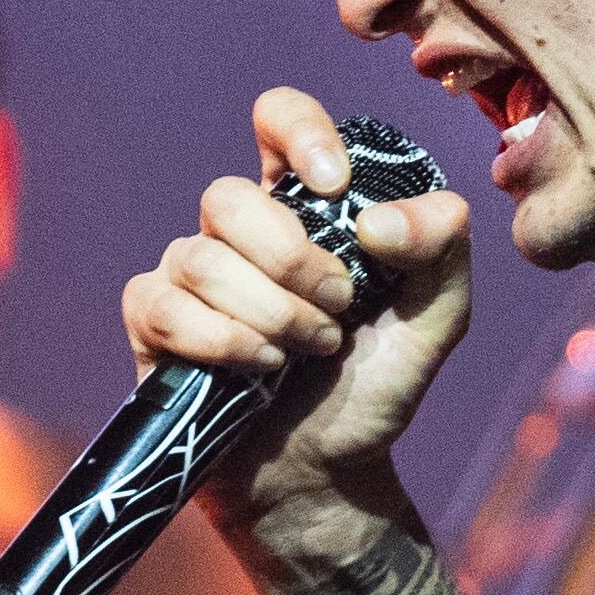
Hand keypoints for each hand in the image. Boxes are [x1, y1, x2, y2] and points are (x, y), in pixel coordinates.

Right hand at [118, 86, 476, 541]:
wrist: (329, 474)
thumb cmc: (375, 386)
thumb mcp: (437, 318)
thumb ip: (441, 248)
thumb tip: (375, 219)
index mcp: (304, 207)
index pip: (278, 120)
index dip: (299, 134)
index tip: (335, 187)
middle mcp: (238, 231)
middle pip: (228, 197)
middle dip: (292, 261)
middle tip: (339, 310)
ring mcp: (188, 274)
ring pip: (200, 258)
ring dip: (269, 313)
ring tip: (309, 352)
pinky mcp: (153, 325)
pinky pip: (161, 305)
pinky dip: (221, 341)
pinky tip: (259, 369)